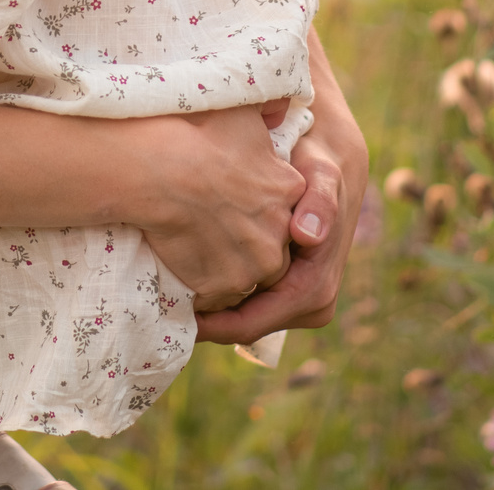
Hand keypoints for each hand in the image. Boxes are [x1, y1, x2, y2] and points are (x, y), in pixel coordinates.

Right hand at [126, 106, 301, 306]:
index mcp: (290, 192)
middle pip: (273, 249)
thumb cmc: (197, 133)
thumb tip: (280, 107)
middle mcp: (280, 235)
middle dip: (251, 246)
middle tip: (217, 231)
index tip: (236, 205)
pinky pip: (217, 297)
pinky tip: (184, 267)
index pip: (286, 212)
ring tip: (199, 252)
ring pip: (248, 277)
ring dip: (229, 269)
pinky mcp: (223, 285)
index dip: (260, 210)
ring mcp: (254, 265)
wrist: (159, 169)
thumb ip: (269, 110)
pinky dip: (203, 288)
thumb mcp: (242, 112)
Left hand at [195, 89, 369, 343]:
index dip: (211, 324)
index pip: (251, 324)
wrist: (333, 166)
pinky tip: (194, 278)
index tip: (172, 312)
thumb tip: (307, 234)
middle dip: (206, 321)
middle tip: (161, 304)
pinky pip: (251, 305)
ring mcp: (303, 302)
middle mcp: (314, 304)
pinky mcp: (292, 292)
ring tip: (171, 291)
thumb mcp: (320, 174)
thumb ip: (318, 200)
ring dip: (213, 310)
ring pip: (245, 320)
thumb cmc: (319, 169)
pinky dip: (224, 296)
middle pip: (244, 328)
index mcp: (316, 289)